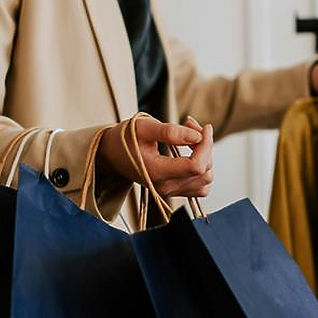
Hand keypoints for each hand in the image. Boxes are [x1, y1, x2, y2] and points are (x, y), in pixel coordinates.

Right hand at [99, 116, 213, 196]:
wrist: (112, 154)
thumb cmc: (125, 139)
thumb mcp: (144, 128)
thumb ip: (170, 132)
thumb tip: (197, 135)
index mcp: (156, 172)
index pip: (196, 166)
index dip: (206, 145)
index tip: (204, 127)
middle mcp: (165, 187)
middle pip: (204, 171)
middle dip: (205, 145)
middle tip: (190, 125)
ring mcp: (170, 192)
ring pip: (206, 179)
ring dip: (206, 156)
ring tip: (191, 136)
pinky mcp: (175, 191)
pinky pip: (201, 186)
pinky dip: (202, 168)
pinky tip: (192, 152)